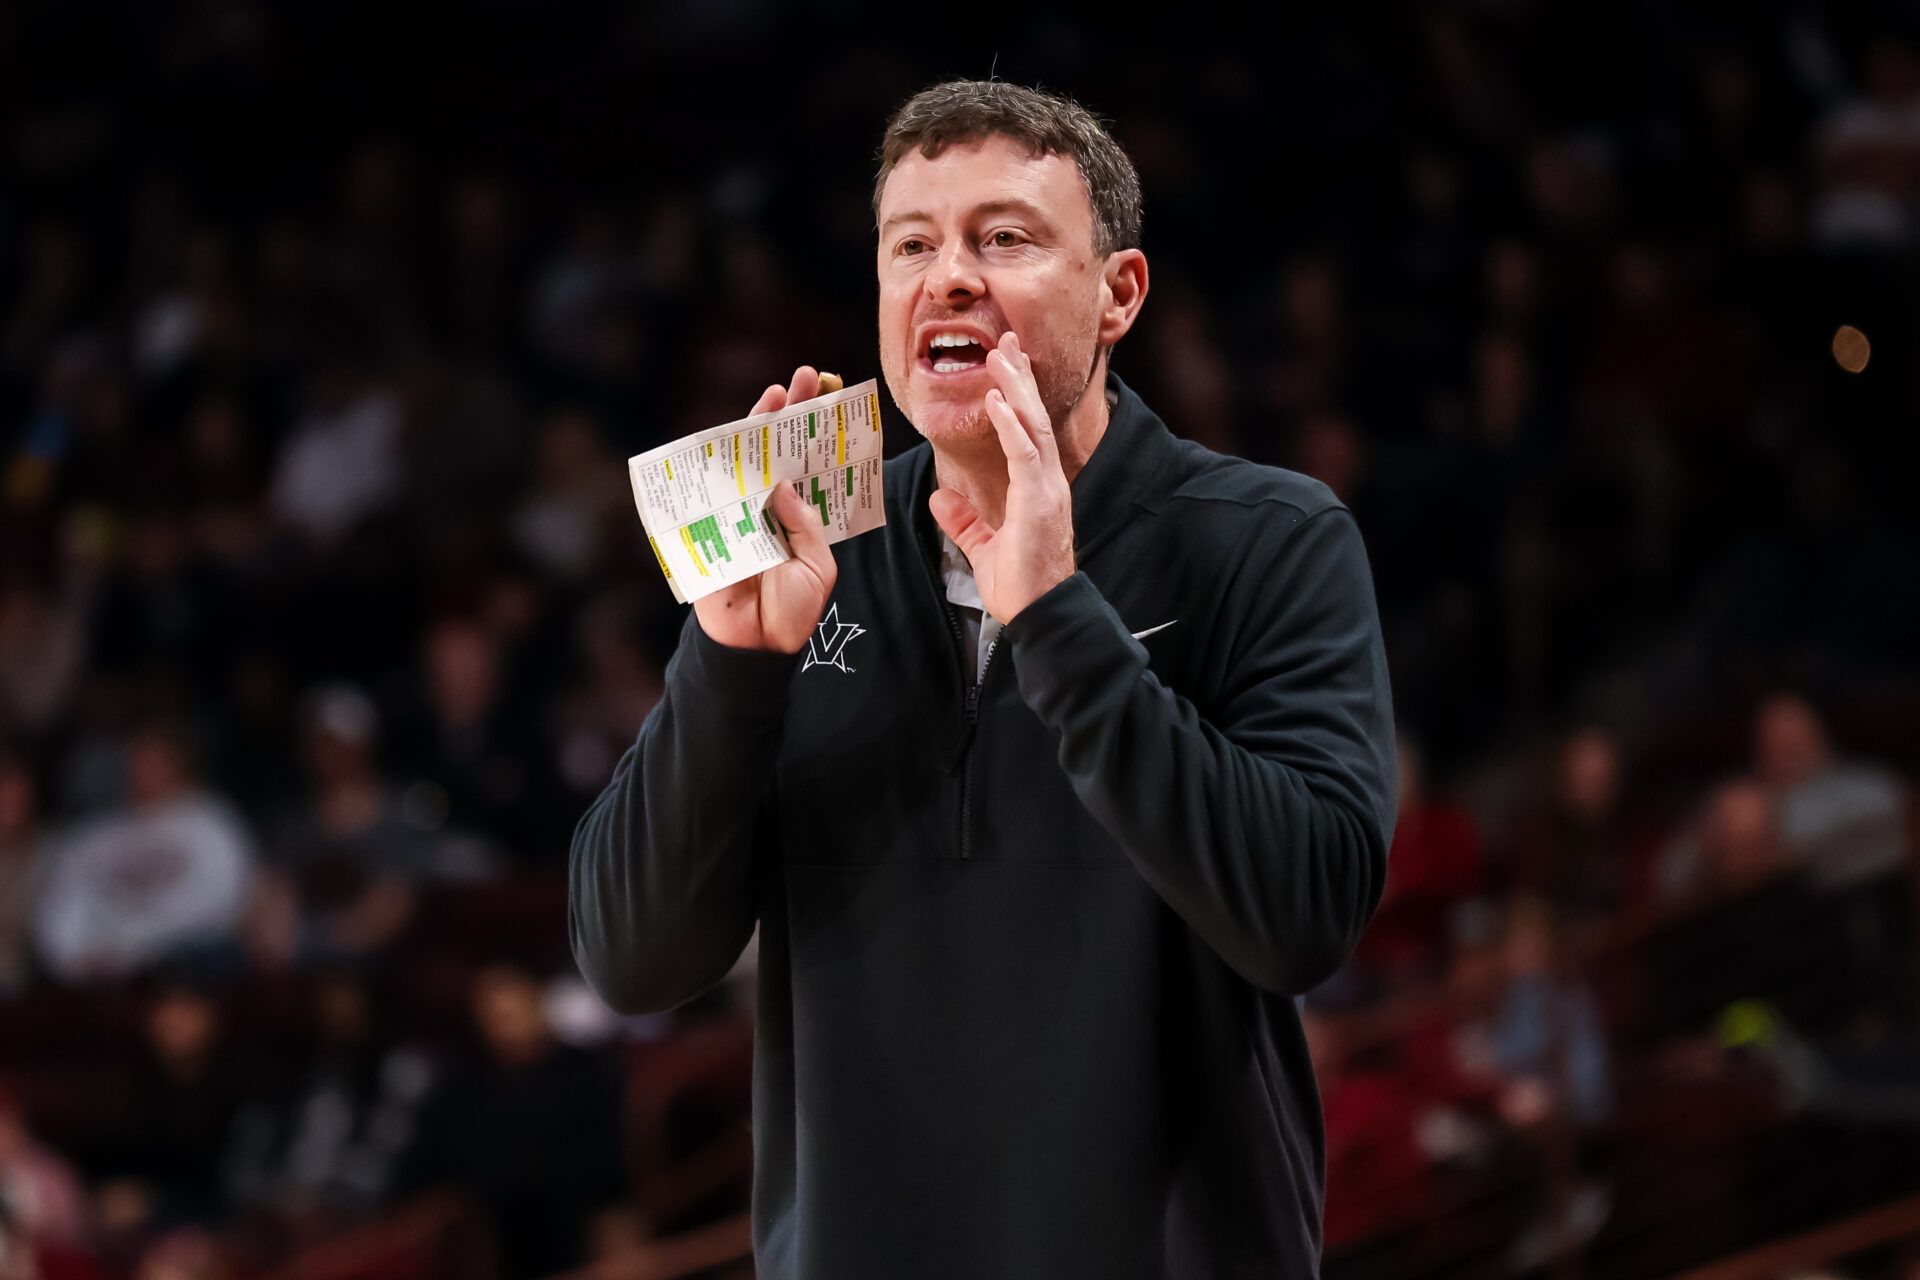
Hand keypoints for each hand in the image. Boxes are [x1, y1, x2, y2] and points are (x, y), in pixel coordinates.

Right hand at [691, 367, 837, 652]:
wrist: (758, 645)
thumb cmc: (792, 610)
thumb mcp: (817, 566)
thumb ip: (805, 525)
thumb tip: (784, 485)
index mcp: (796, 513)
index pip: (804, 462)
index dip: (812, 431)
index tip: (826, 396)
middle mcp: (767, 505)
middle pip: (776, 450)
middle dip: (787, 413)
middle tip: (803, 377)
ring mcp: (738, 511)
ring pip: (745, 459)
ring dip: (756, 426)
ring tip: (774, 394)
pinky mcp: (710, 525)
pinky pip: (713, 490)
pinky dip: (720, 462)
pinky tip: (735, 433)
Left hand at [927, 332, 1075, 620]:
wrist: (1040, 614)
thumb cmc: (1020, 586)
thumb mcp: (983, 546)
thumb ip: (964, 520)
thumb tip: (942, 496)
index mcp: (1037, 489)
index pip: (1027, 431)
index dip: (1016, 395)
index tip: (1003, 364)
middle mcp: (1047, 482)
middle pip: (1033, 417)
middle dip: (1019, 377)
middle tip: (1006, 340)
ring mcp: (1047, 490)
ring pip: (1032, 426)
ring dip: (1015, 389)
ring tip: (1001, 355)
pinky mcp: (1039, 502)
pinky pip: (1025, 455)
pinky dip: (1011, 426)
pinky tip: (998, 401)